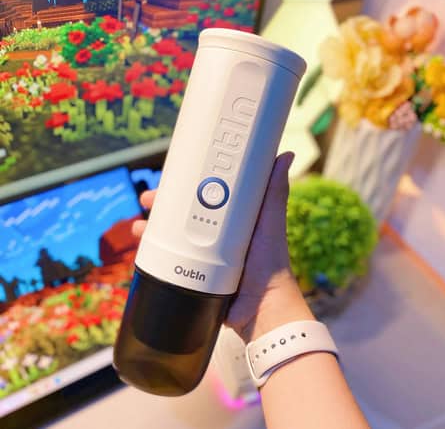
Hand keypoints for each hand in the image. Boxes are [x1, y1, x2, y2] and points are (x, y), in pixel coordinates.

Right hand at [132, 152, 313, 342]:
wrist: (261, 309)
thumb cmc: (270, 264)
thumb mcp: (269, 222)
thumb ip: (275, 192)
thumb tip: (285, 155)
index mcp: (232, 219)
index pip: (204, 194)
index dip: (185, 185)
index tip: (171, 177)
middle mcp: (216, 235)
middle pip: (183, 214)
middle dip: (162, 205)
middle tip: (148, 199)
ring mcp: (202, 255)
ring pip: (171, 237)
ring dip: (151, 229)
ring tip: (138, 228)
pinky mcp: (193, 275)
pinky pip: (168, 261)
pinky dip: (153, 254)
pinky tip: (142, 251)